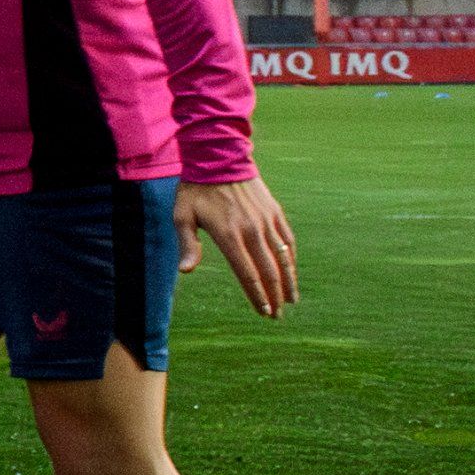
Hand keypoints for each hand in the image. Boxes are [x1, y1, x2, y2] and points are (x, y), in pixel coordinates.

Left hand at [178, 175, 299, 318]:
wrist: (219, 158)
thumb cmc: (196, 191)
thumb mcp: (182, 216)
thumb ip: (187, 245)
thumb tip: (186, 271)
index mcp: (228, 234)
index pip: (247, 272)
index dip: (257, 295)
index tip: (264, 312)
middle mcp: (251, 230)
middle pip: (268, 270)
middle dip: (275, 296)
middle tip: (276, 316)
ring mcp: (266, 221)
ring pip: (283, 257)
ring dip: (288, 281)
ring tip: (291, 301)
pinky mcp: (275, 212)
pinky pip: (287, 240)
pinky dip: (291, 258)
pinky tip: (292, 272)